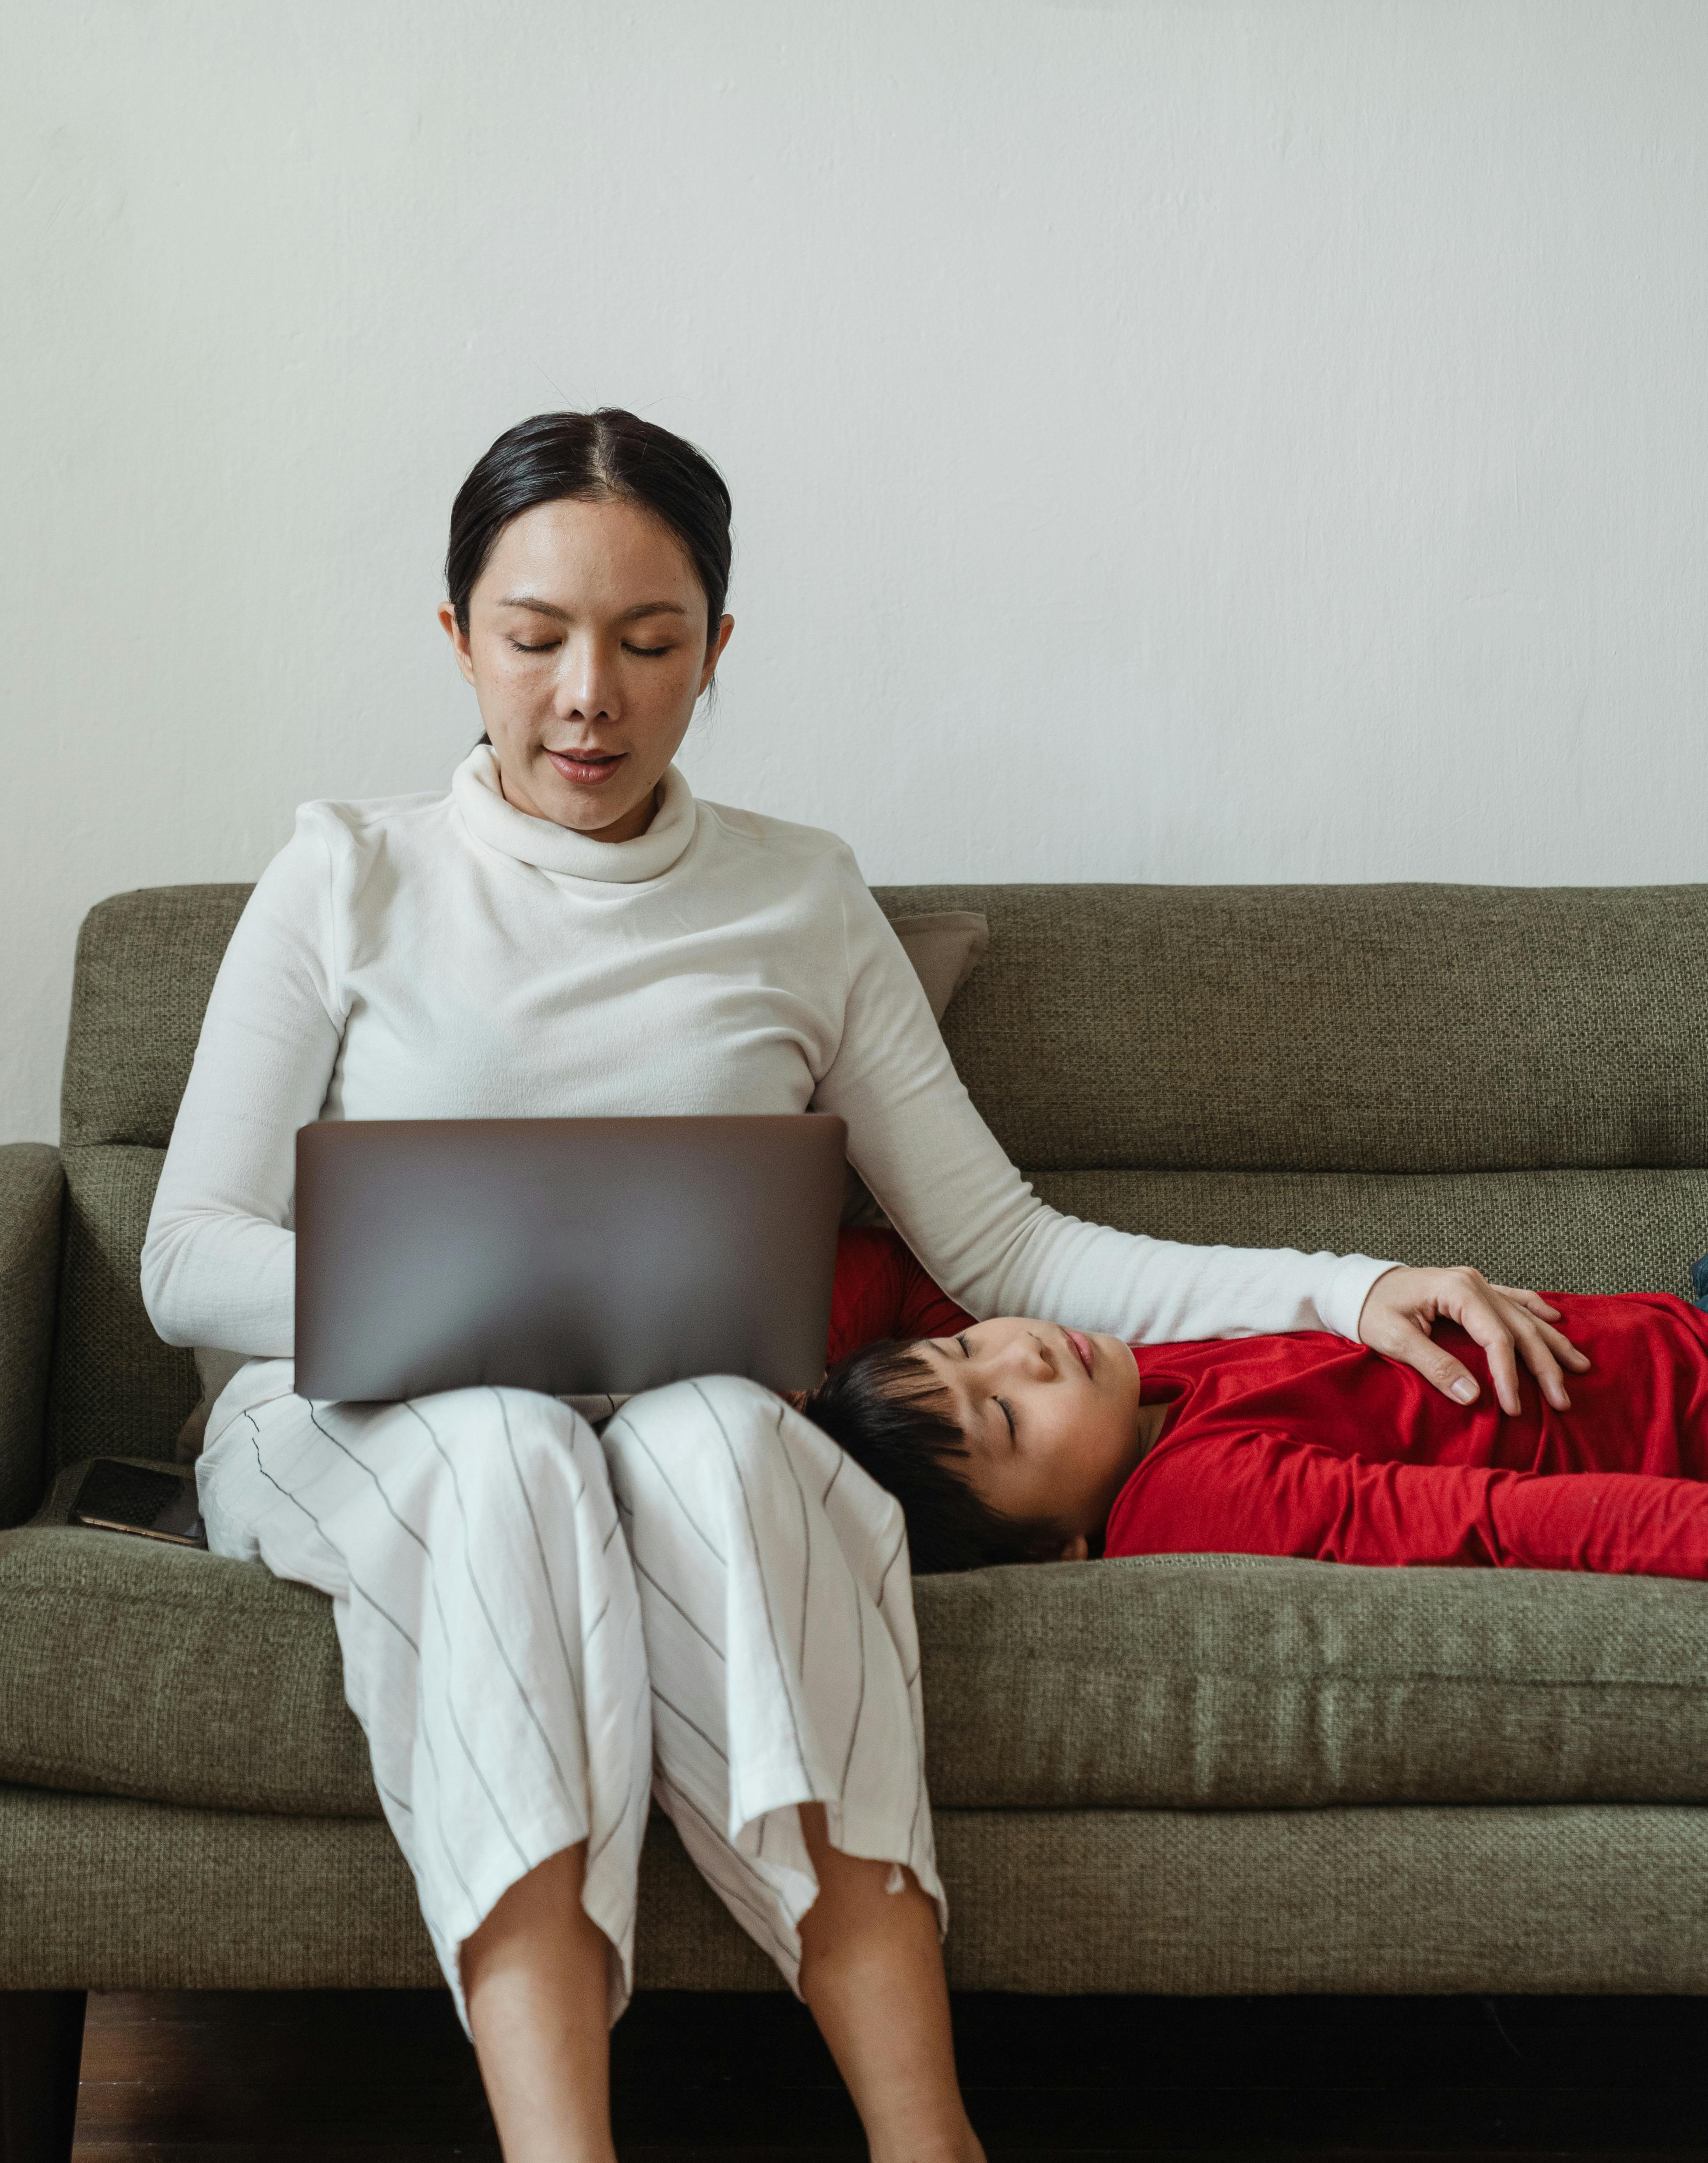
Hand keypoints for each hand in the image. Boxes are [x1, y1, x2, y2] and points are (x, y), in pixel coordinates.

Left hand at [1357, 1266, 1590, 1414]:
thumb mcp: (1395, 1339)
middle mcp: (1473, 1283)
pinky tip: (1556, 1322)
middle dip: (1544, 1366)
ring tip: (1580, 1366)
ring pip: (1524, 1316)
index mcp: (1457, 1291)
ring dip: (1551, 1342)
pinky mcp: (1473, 1290)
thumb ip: (1435, 1366)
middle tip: (1563, 1400)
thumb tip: (1473, 1397)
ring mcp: (1476, 1284)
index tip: (1514, 1407)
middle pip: (1520, 1328)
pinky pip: (1514, 1300)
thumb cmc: (1371, 1310)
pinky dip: (1536, 1311)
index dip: (1509, 1375)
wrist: (1357, 1286)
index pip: (1496, 1337)